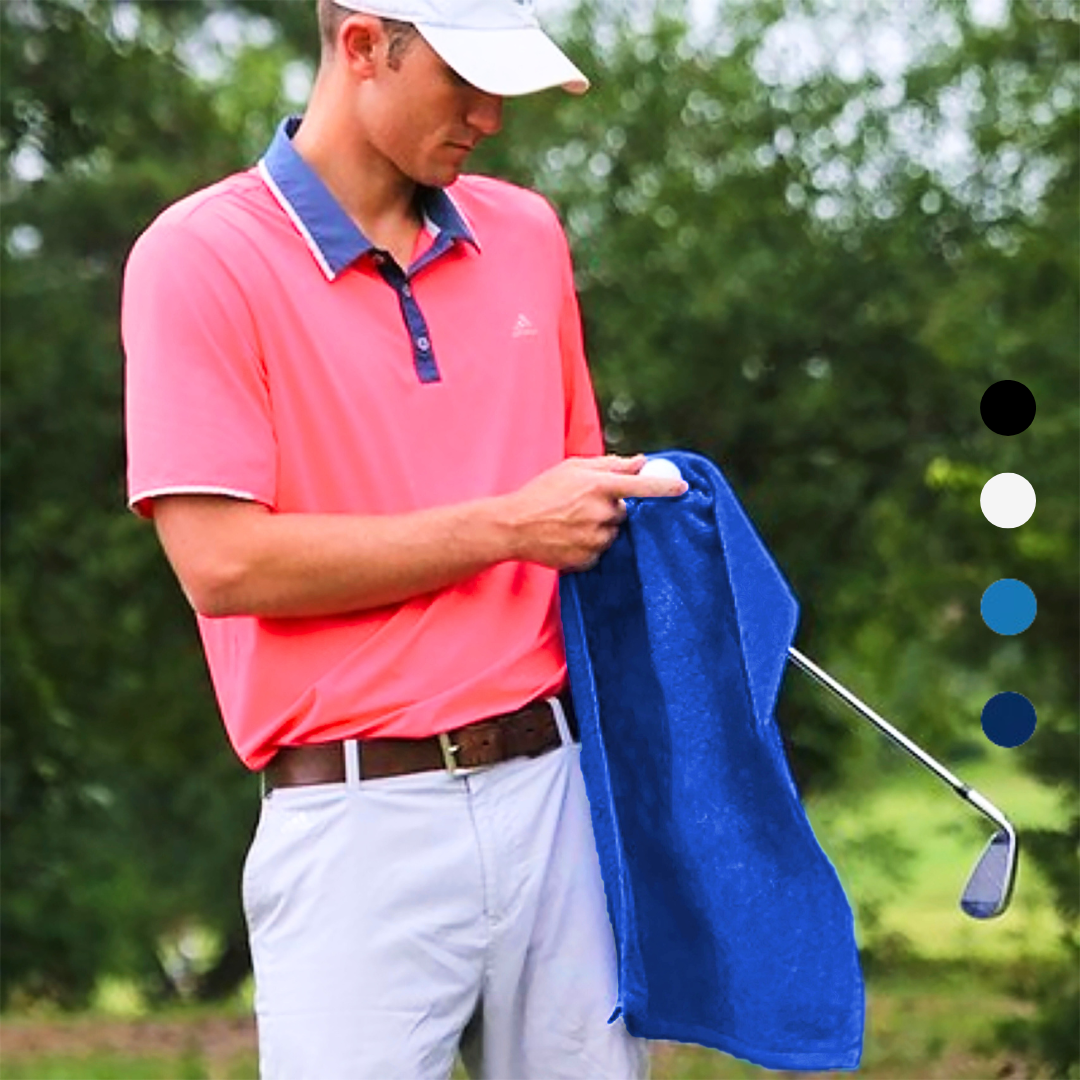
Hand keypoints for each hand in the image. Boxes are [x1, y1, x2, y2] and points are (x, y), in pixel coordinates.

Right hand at [502, 454, 686, 570]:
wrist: (513, 527)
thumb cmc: (542, 492)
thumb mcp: (573, 468)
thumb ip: (610, 464)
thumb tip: (640, 462)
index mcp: (598, 486)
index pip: (641, 486)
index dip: (665, 487)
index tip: (683, 488)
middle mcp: (600, 513)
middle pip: (624, 512)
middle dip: (611, 507)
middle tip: (584, 504)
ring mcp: (594, 539)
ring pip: (612, 533)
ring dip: (600, 527)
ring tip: (571, 521)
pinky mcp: (587, 559)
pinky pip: (599, 551)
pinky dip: (589, 544)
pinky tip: (568, 537)